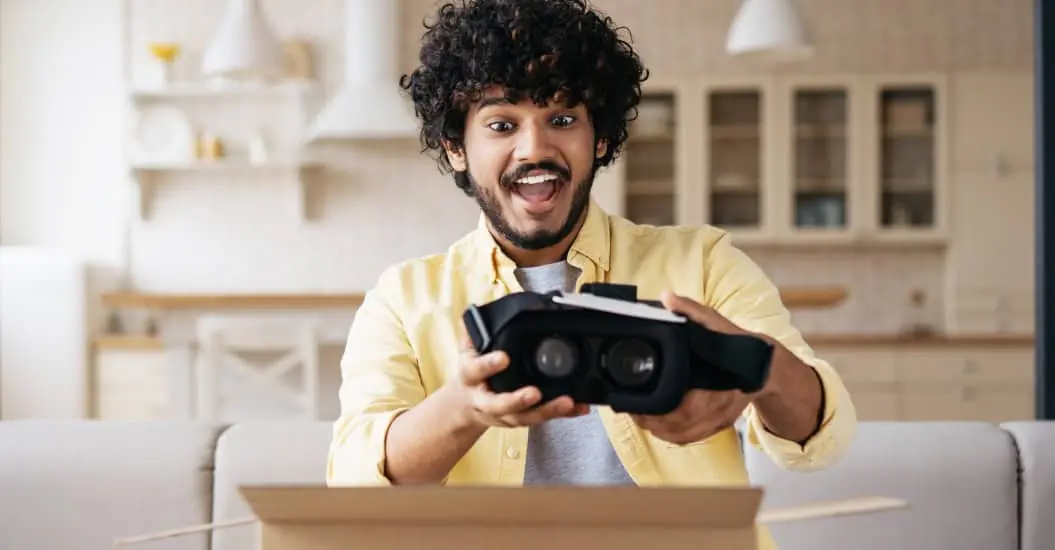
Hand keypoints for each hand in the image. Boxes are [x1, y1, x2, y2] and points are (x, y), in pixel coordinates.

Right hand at [454, 332, 589, 428]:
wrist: (467, 404)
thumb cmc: (473, 373)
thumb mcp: (468, 350)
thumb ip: (473, 331)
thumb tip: (476, 311)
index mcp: (471, 377)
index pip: (476, 370)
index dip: (488, 365)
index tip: (504, 357)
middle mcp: (485, 400)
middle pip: (500, 404)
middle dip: (517, 400)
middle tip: (535, 393)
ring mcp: (504, 413)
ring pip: (525, 416)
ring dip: (546, 410)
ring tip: (566, 402)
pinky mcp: (522, 418)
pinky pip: (543, 418)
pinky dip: (563, 414)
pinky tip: (579, 407)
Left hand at [629, 291, 760, 444]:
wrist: (765, 366)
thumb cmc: (738, 344)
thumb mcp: (715, 321)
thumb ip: (691, 310)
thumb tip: (667, 298)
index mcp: (715, 386)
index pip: (683, 410)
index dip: (657, 412)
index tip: (637, 404)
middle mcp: (717, 409)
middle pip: (678, 429)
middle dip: (650, 422)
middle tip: (631, 408)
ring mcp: (718, 420)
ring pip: (683, 437)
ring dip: (659, 431)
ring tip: (640, 416)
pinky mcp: (717, 425)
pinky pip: (691, 438)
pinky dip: (671, 436)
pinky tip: (658, 426)